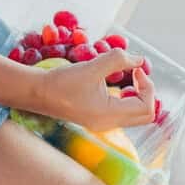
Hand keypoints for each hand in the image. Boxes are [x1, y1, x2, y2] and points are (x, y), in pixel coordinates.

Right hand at [35, 50, 155, 131]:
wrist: (37, 93)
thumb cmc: (61, 82)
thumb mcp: (91, 66)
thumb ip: (118, 60)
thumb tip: (140, 60)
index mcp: (109, 115)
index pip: (146, 107)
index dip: (147, 86)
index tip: (136, 68)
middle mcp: (109, 124)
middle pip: (145, 115)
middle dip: (146, 91)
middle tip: (136, 73)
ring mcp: (104, 124)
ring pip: (135, 115)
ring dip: (138, 94)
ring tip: (128, 77)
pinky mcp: (98, 119)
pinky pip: (123, 113)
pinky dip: (127, 98)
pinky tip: (117, 84)